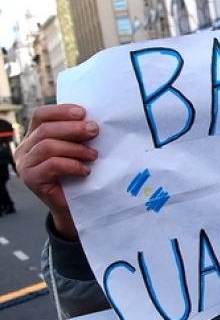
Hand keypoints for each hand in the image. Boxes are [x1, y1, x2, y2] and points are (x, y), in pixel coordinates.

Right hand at [14, 104, 98, 239]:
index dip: (61, 111)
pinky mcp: (31, 179)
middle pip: (46, 129)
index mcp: (33, 137)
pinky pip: (52, 164)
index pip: (41, 116)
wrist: (74, 208)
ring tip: (93, 155)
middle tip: (95, 131)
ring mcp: (25, 164)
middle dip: (73, 128)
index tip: (84, 112)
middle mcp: (24, 149)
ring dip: (75, 148)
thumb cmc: (77, 175)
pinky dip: (72, 165)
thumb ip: (75, 136)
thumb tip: (92, 121)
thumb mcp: (74, 150)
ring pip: (48, 146)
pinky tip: (85, 170)